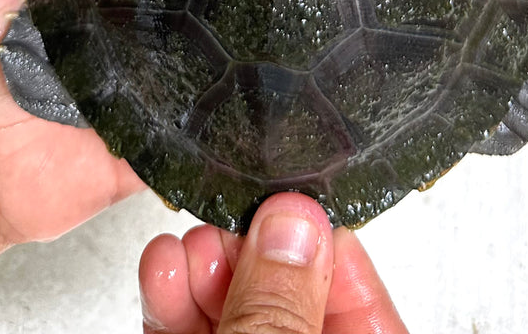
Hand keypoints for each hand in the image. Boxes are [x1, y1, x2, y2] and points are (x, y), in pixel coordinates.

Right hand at [139, 193, 409, 333]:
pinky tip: (163, 270)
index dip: (318, 245)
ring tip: (182, 246)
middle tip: (220, 224)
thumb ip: (278, 312)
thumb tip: (292, 225)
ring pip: (236, 313)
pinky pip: (196, 332)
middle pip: (292, 298)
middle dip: (246, 254)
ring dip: (201, 274)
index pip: (363, 296)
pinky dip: (175, 306)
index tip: (283, 205)